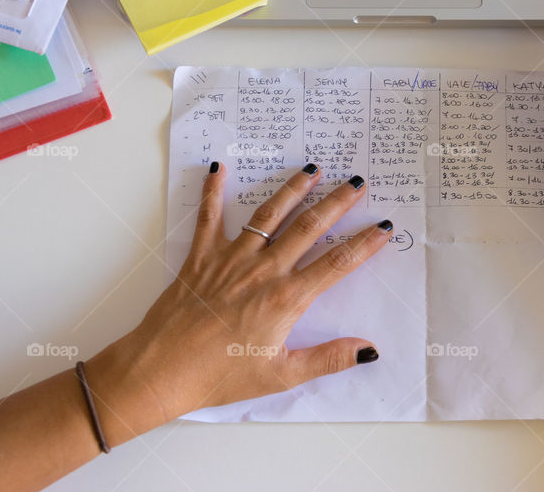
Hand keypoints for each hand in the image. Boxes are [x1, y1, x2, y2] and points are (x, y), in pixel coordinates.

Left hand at [85, 164, 389, 440]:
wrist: (161, 371)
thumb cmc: (220, 376)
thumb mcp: (281, 375)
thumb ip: (327, 358)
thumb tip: (368, 350)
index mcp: (286, 299)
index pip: (336, 264)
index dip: (364, 244)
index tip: (382, 226)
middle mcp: (263, 271)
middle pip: (309, 228)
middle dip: (337, 202)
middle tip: (357, 183)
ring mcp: (231, 259)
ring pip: (269, 215)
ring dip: (293, 189)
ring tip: (312, 169)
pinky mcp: (201, 257)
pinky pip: (210, 216)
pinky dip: (214, 191)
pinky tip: (220, 168)